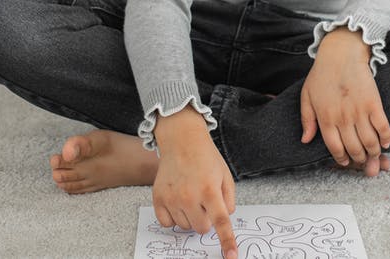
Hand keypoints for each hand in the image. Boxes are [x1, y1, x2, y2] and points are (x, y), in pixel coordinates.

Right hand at [152, 109, 238, 258]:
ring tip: (191, 196)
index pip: (221, 222)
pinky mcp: (158, 198)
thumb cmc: (206, 157)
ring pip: (184, 226)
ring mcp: (172, 198)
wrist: (181, 140)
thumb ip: (229, 200)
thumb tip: (224, 218)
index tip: (231, 256)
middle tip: (205, 202)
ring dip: (190, 217)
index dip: (227, 241)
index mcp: (210, 190)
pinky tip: (177, 201)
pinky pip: (167, 223)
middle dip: (206, 220)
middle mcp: (189, 196)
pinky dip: (173, 217)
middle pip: (201, 228)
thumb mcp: (226, 176)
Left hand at [299, 28, 389, 172]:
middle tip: (363, 160)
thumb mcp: (306, 96)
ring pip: (370, 142)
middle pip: (354, 149)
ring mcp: (359, 111)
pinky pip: (383, 127)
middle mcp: (343, 118)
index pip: (335, 148)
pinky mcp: (374, 103)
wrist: (341, 54)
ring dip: (374, 153)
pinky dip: (386, 138)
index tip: (346, 161)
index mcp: (326, 118)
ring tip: (374, 154)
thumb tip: (305, 140)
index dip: (342, 158)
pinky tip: (385, 143)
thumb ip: (306, 120)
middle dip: (360, 159)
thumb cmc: (322, 74)